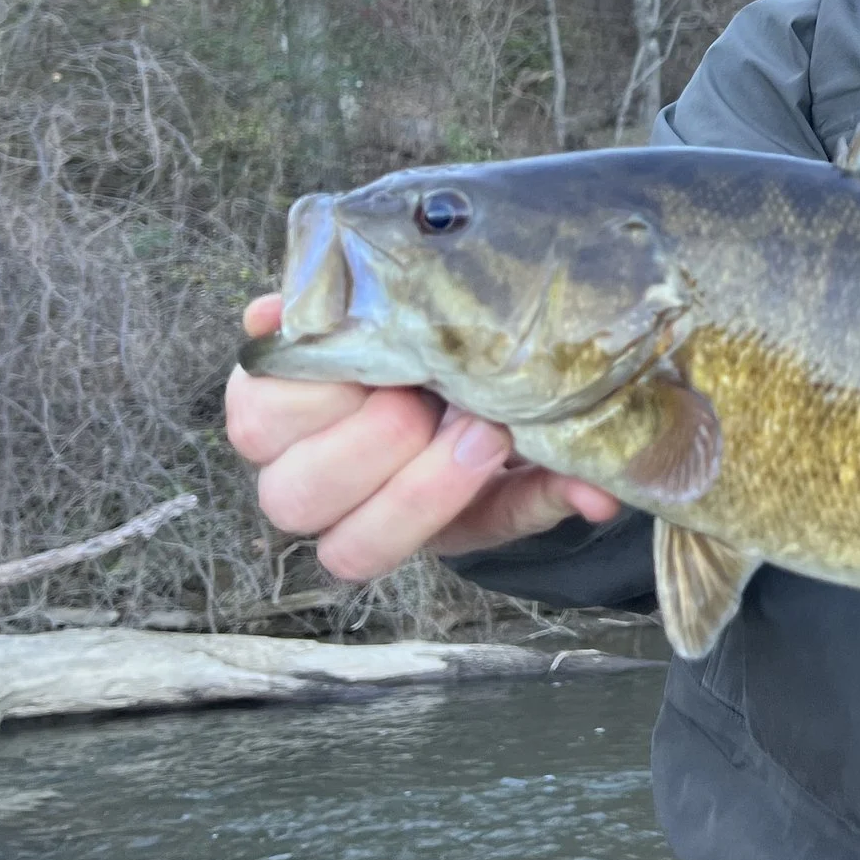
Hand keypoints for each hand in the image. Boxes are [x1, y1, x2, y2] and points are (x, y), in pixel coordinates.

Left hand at [224, 293, 620, 579]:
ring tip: (399, 356)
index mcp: (366, 527)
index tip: (488, 438)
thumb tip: (602, 495)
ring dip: (332, 397)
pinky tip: (323, 310)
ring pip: (258, 430)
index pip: (355, 550)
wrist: (446, 373)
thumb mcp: (516, 474)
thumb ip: (551, 483)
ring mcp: (273, 420)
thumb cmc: (481, 439)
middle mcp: (306, 481)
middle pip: (296, 499)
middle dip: (379, 447)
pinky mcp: (269, 354)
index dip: (417, 498)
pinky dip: (283, 324)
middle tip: (442, 397)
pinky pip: (256, 341)